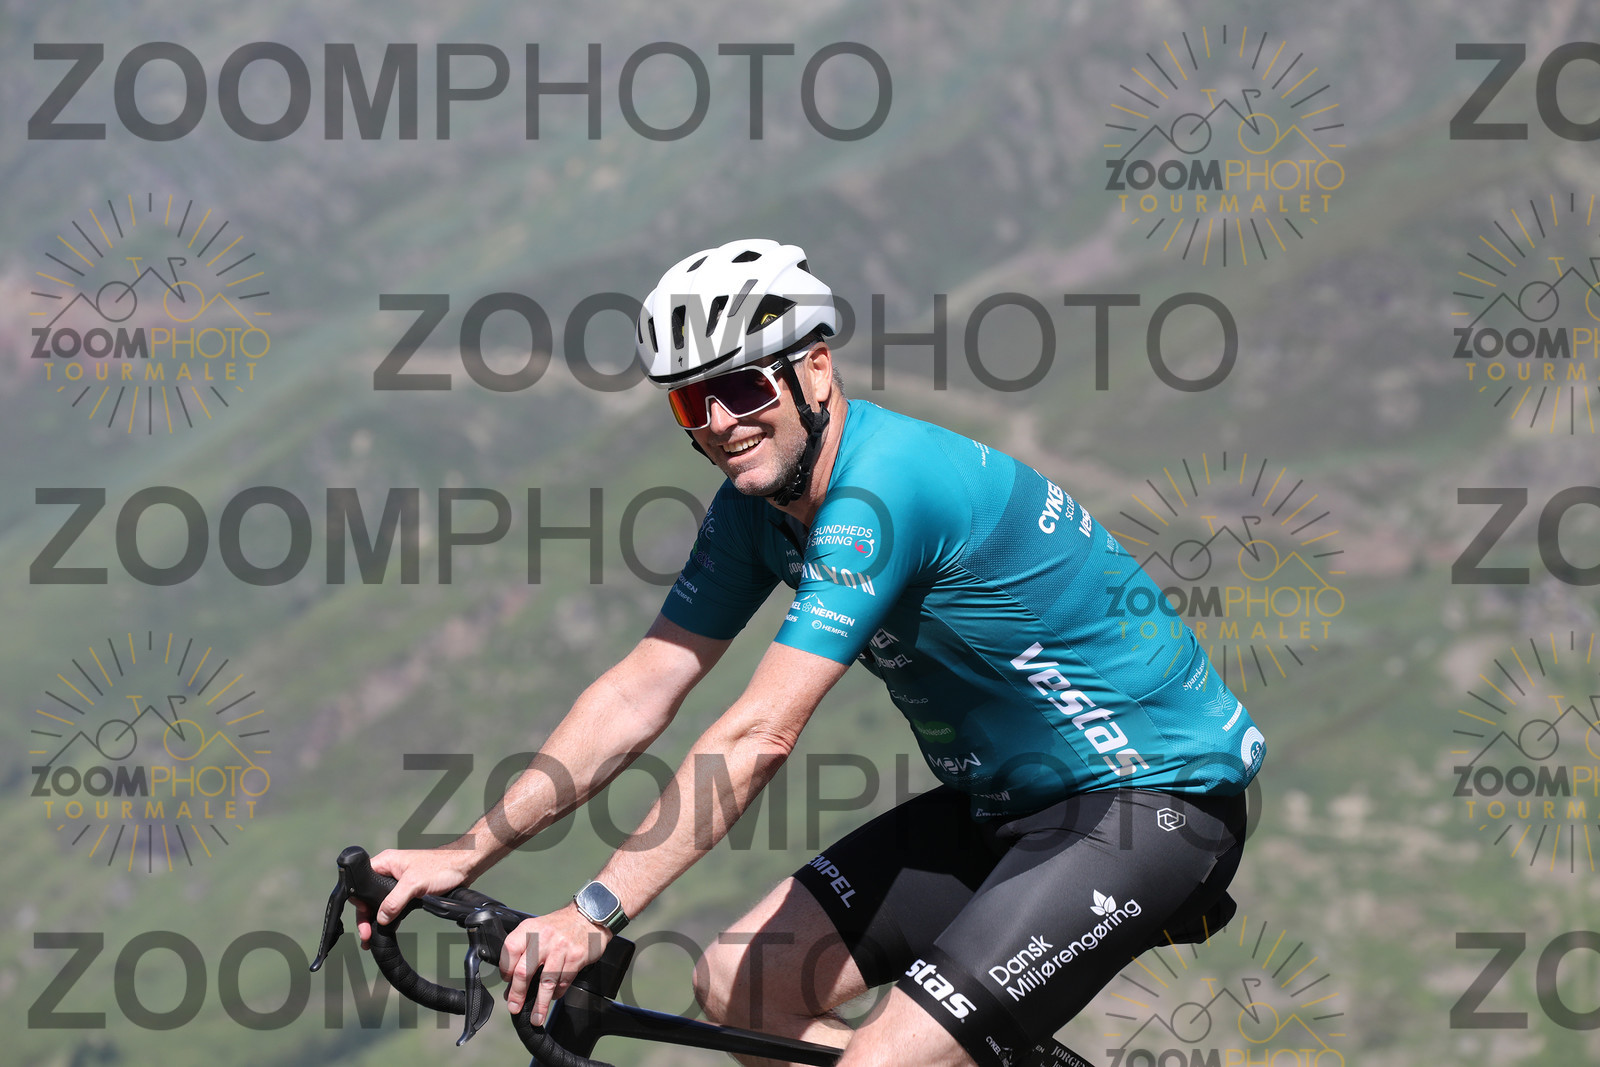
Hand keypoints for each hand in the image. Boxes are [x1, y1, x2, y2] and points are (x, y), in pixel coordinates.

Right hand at [354, 847, 474, 946]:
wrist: (464, 866)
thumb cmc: (441, 867)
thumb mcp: (414, 884)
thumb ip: (394, 901)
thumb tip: (380, 918)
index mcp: (385, 863)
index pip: (361, 884)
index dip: (359, 904)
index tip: (363, 922)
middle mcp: (389, 871)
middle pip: (368, 896)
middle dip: (366, 917)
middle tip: (367, 936)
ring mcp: (398, 881)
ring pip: (380, 902)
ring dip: (376, 919)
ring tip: (371, 939)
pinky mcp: (409, 889)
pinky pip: (393, 904)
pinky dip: (388, 917)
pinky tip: (386, 930)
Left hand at [501, 903, 610, 1024]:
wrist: (589, 915)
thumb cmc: (560, 926)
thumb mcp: (537, 928)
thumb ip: (524, 949)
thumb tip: (511, 980)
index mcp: (529, 929)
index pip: (509, 950)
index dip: (505, 969)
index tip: (507, 981)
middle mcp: (543, 938)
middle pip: (524, 971)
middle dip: (517, 994)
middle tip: (514, 1007)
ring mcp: (560, 948)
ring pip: (545, 982)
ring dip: (540, 1004)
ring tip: (536, 1017)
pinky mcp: (575, 957)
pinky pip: (563, 981)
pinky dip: (557, 993)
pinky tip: (554, 996)